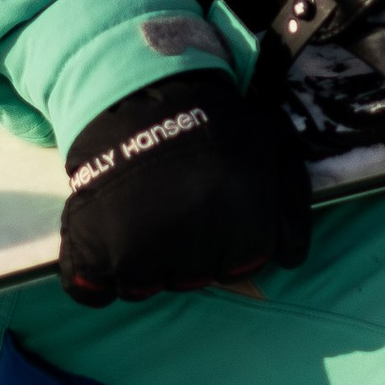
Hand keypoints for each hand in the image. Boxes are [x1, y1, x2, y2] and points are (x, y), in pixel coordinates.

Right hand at [58, 74, 311, 302]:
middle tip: (174, 203)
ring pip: (146, 286)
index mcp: (245, 223)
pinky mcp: (92, 252)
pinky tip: (104, 245)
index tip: (214, 209)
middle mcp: (197, 245)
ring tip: (140, 213)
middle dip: (188, 251)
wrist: (136, 93)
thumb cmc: (212, 122)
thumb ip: (291, 205)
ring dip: (143, 262)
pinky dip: (96, 278)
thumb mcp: (269, 148)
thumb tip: (290, 259)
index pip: (242, 266)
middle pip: (193, 277)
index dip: (229, 241)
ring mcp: (141, 254)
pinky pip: (94, 291)